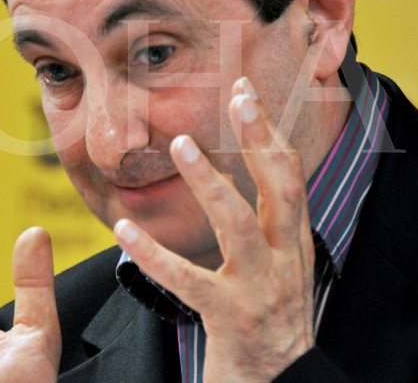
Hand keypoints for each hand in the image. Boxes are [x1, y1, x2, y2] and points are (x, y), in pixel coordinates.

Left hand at [113, 77, 314, 382]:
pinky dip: (154, 254)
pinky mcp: (231, 321)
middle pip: (281, 188)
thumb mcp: (280, 270)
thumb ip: (268, 230)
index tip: (246, 92)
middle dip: (261, 140)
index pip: (289, 177)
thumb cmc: (270, 324)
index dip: (270, 132)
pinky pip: (188, 282)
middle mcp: (285, 261)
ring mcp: (260, 291)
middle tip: (238, 97)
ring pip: (239, 226)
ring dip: (212, 183)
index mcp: (294, 244)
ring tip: (183, 145)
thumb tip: (247, 184)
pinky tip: (124, 230)